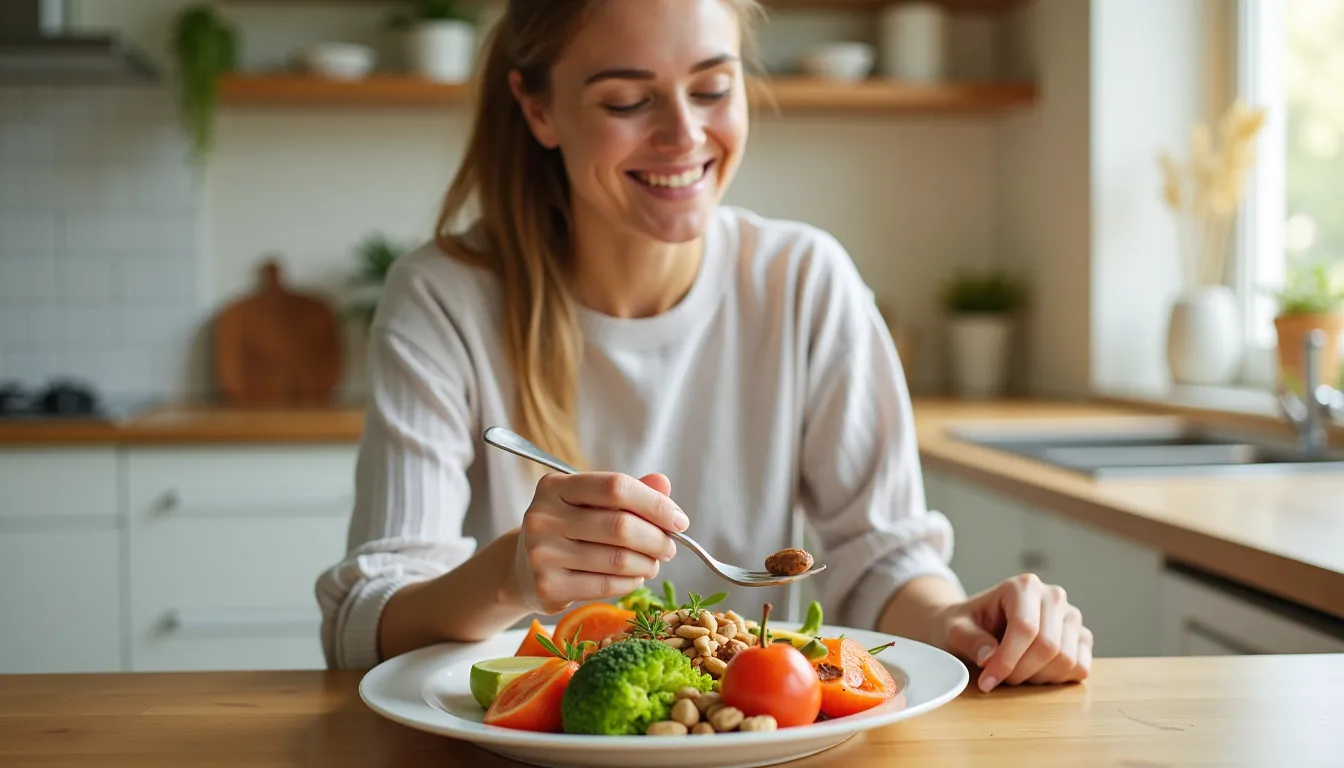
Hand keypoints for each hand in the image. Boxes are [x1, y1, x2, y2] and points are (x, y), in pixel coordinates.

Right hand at [511, 471, 687, 613]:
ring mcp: (541, 554)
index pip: (615, 487)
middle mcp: (543, 517)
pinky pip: (606, 586)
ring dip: (647, 563)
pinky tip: (633, 577)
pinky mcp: (546, 587)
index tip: (679, 521)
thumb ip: (628, 492)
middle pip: (620, 526)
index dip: (655, 503)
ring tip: (652, 563)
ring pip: (617, 560)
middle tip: (669, 547)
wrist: (521, 568)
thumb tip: (663, 483)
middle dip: (657, 539)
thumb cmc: (568, 529)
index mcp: (555, 486)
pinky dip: (631, 583)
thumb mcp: (590, 503)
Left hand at [932, 573, 1092, 692]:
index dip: (1006, 661)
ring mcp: (1070, 616)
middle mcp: (1052, 596)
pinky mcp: (1080, 637)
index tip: (986, 682)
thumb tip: (989, 657)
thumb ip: (970, 640)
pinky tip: (1033, 672)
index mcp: (1023, 586)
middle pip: (1048, 646)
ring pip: (1066, 660)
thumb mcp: (955, 629)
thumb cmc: (966, 625)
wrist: (975, 624)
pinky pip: (1080, 667)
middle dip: (1020, 671)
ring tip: (1014, 672)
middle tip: (998, 677)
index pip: (1025, 629)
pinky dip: (1057, 678)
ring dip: (1037, 677)